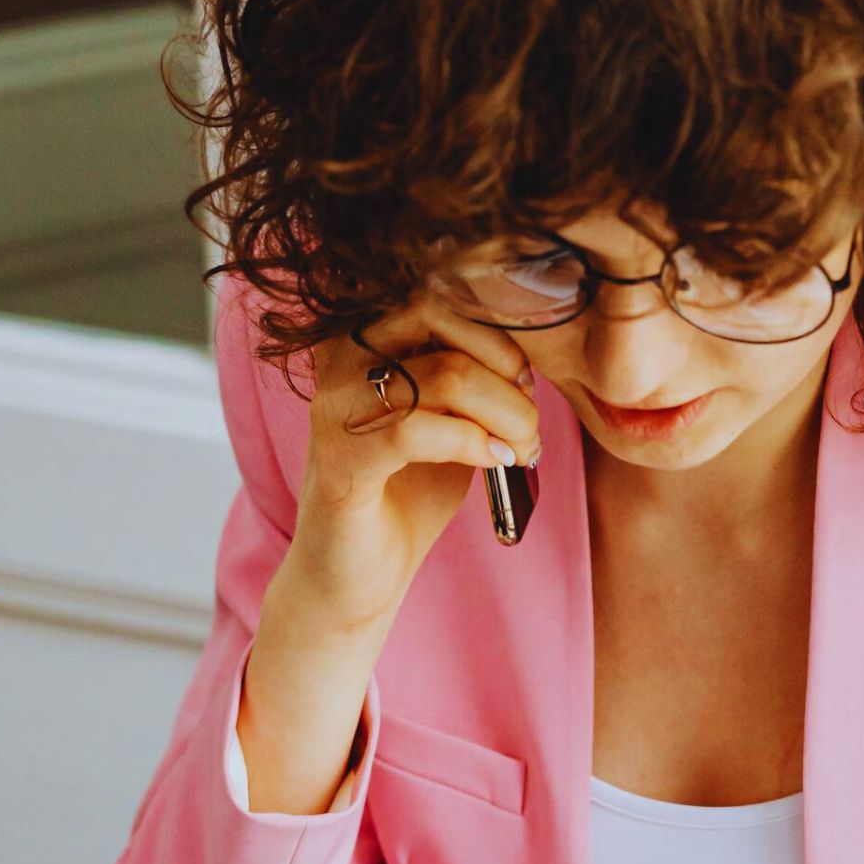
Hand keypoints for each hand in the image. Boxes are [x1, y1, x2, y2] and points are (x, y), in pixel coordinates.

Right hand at [274, 287, 541, 630]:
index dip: (501, 336)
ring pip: (447, 374)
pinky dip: (473, 443)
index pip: (445, 291)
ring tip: (520, 449)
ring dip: (506, 415)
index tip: (525, 386)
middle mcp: (340, 355)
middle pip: (443, 314)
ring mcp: (334, 405)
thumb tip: (528, 351)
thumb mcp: (453, 415)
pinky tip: (492, 461)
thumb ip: (477, 372)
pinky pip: (420, 430)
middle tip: (525, 420)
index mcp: (366, 331)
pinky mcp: (340, 460)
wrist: (358, 572)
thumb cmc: (407, 489)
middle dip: (505, 367)